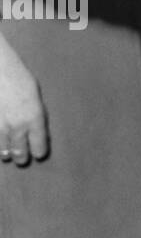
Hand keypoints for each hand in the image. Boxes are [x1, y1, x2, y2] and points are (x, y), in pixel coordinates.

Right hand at [0, 35, 49, 165]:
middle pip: (21, 154)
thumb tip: (37, 132)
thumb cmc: (19, 79)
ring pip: (4, 152)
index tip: (38, 154)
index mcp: (34, 118)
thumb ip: (36, 116)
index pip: (39, 146)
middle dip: (22, 157)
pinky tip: (0, 140)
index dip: (39, 152)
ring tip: (9, 153)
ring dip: (7, 153)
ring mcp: (0, 128)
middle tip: (22, 158)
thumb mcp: (35, 97)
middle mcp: (17, 127)